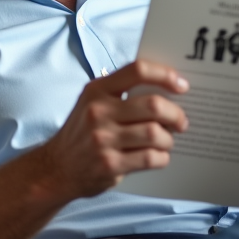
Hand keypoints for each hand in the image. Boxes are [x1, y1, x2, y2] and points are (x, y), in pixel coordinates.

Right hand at [40, 59, 188, 199]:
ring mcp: (103, 139)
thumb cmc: (82, 132)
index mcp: (97, 90)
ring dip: (168, 139)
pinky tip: (158, 156)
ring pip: (155, 133)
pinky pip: (150, 158)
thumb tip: (167, 89)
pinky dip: (161, 157)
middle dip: (175, 114)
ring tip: (166, 141)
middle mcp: (98, 112)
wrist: (56, 168)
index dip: (165, 75)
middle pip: (153, 105)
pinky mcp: (109, 164)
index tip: (182, 85)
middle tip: (181, 122)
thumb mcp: (92, 102)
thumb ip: (122, 92)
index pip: (138, 70)